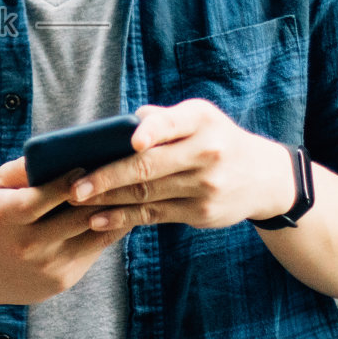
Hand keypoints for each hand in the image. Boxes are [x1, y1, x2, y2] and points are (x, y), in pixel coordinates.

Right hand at [0, 157, 126, 307]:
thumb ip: (24, 169)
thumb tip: (61, 149)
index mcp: (8, 217)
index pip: (44, 197)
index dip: (69, 181)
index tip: (88, 164)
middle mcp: (28, 245)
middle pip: (77, 216)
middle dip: (103, 194)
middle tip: (125, 172)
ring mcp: (47, 266)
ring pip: (93, 234)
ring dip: (115, 212)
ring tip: (132, 190)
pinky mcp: (62, 280)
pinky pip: (93, 251)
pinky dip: (109, 230)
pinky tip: (121, 212)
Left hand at [68, 100, 293, 230]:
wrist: (263, 177)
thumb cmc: (215, 139)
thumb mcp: (199, 118)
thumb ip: (161, 120)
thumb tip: (116, 127)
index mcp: (201, 120)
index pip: (172, 123)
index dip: (152, 131)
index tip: (131, 142)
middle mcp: (207, 152)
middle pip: (149, 166)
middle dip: (107, 177)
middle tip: (74, 186)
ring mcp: (205, 186)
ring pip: (147, 194)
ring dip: (108, 199)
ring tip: (77, 202)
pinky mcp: (201, 213)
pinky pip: (154, 215)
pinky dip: (123, 218)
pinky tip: (98, 220)